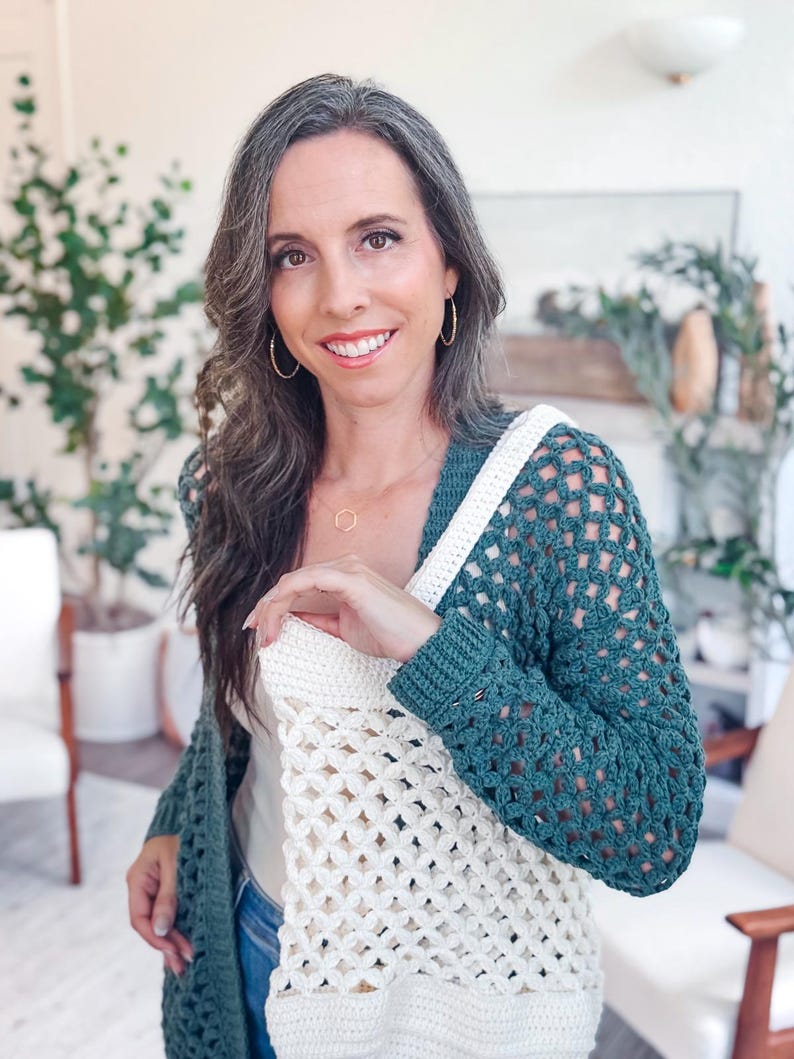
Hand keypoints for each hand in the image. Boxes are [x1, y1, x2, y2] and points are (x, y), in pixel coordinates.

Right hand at [126, 835, 193, 975]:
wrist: (198, 824)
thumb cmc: (187, 840)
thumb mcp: (177, 866)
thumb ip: (168, 897)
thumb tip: (160, 928)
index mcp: (137, 878)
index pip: (139, 917)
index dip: (155, 937)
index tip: (174, 950)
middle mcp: (141, 887)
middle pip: (149, 924)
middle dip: (166, 944)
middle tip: (185, 961)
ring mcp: (152, 891)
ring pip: (158, 924)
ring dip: (170, 944)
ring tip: (183, 965)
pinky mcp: (165, 894)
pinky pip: (166, 918)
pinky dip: (173, 934)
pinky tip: (178, 952)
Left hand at [243, 554, 441, 662]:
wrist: (421, 642)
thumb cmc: (390, 635)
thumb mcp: (345, 629)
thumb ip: (320, 619)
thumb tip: (293, 619)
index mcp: (344, 575)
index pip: (298, 584)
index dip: (274, 605)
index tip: (258, 628)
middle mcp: (344, 566)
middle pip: (291, 581)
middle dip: (266, 607)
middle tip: (252, 630)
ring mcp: (348, 570)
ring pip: (293, 581)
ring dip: (272, 608)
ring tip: (264, 633)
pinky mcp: (350, 579)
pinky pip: (306, 582)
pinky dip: (285, 600)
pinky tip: (276, 620)